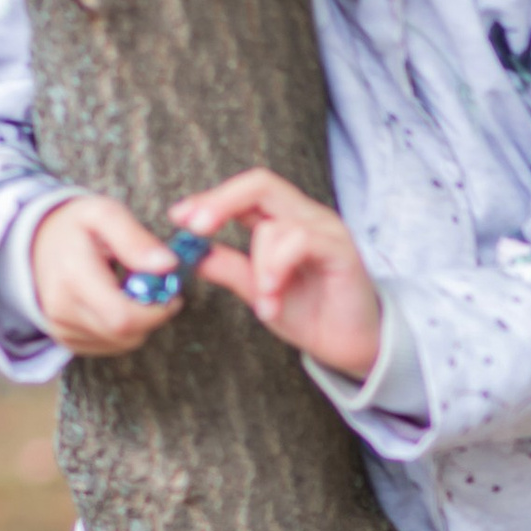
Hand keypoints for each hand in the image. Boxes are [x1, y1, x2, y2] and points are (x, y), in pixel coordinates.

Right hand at [30, 195, 187, 355]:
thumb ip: (134, 238)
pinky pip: (110, 346)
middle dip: (151, 316)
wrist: (36, 243)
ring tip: (131, 292)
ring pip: (121, 343)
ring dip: (139, 323)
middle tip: (156, 291)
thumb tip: (166, 265)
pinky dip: (124, 330)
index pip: (123, 317)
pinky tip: (117, 304)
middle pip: (124, 334)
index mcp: (73, 275)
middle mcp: (62, 308)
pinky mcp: (66, 339)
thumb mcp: (104, 214)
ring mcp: (61, 327)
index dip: (156, 311)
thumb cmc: (75, 226)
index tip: (170, 293)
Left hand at [171, 168, 382, 380]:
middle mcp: (306, 217)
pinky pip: (299, 240)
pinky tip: (273, 297)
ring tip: (264, 304)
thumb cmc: (312, 314)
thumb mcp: (258, 290)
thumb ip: (230, 268)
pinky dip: (277, 268)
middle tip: (194, 227)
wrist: (353, 346)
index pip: (245, 193)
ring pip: (274, 225)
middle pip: (260, 184)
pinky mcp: (341, 249)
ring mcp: (326, 230)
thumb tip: (193, 253)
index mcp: (285, 221)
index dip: (210, 199)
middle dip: (221, 202)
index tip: (178, 217)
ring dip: (259, 268)